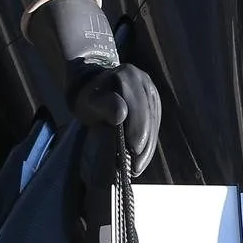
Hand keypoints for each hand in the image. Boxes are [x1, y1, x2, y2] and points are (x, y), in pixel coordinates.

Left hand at [69, 62, 160, 177]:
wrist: (91, 85)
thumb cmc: (87, 96)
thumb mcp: (88, 101)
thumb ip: (104, 105)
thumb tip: (121, 114)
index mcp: (128, 76)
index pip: (138, 107)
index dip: (137, 130)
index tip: (132, 151)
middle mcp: (144, 81)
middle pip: (149, 116)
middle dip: (144, 143)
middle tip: (135, 167)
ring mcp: (151, 92)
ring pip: (154, 122)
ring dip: (148, 147)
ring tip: (138, 167)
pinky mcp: (154, 102)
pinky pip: (155, 124)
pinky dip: (149, 143)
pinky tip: (142, 158)